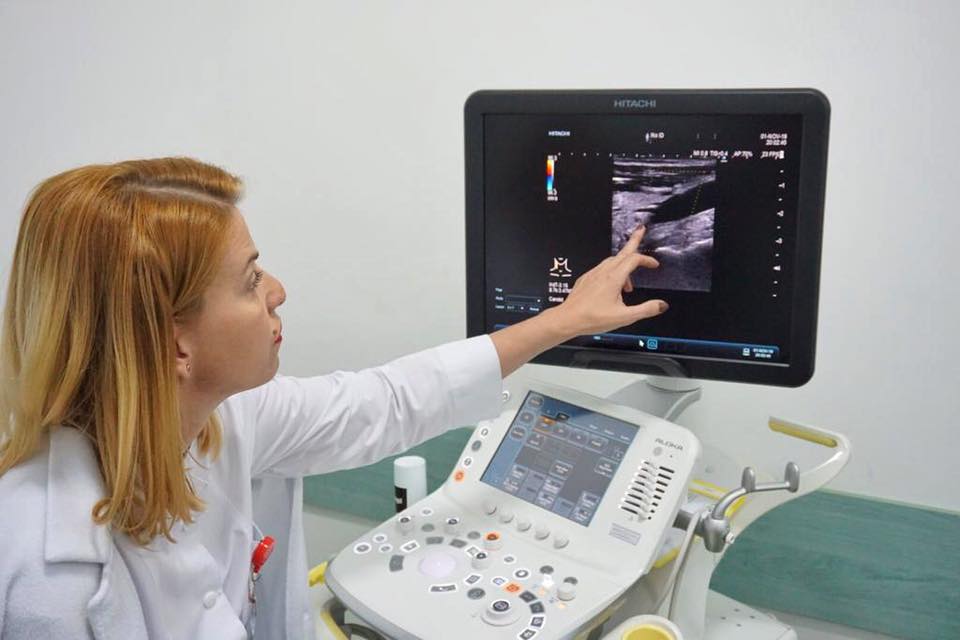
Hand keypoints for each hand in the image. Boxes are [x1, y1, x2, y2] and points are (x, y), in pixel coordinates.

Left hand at [488, 224, 667, 377]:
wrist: (568, 319)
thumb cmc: (592, 318)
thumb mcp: (624, 317)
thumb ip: (645, 310)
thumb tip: (661, 305)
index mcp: (614, 278)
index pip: (634, 259)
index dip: (646, 260)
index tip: (654, 265)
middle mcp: (603, 272)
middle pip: (622, 252)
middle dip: (634, 241)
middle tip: (640, 230)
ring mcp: (593, 274)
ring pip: (612, 262)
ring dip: (624, 266)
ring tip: (629, 285)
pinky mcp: (586, 279)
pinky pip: (602, 270)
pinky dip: (612, 273)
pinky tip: (612, 288)